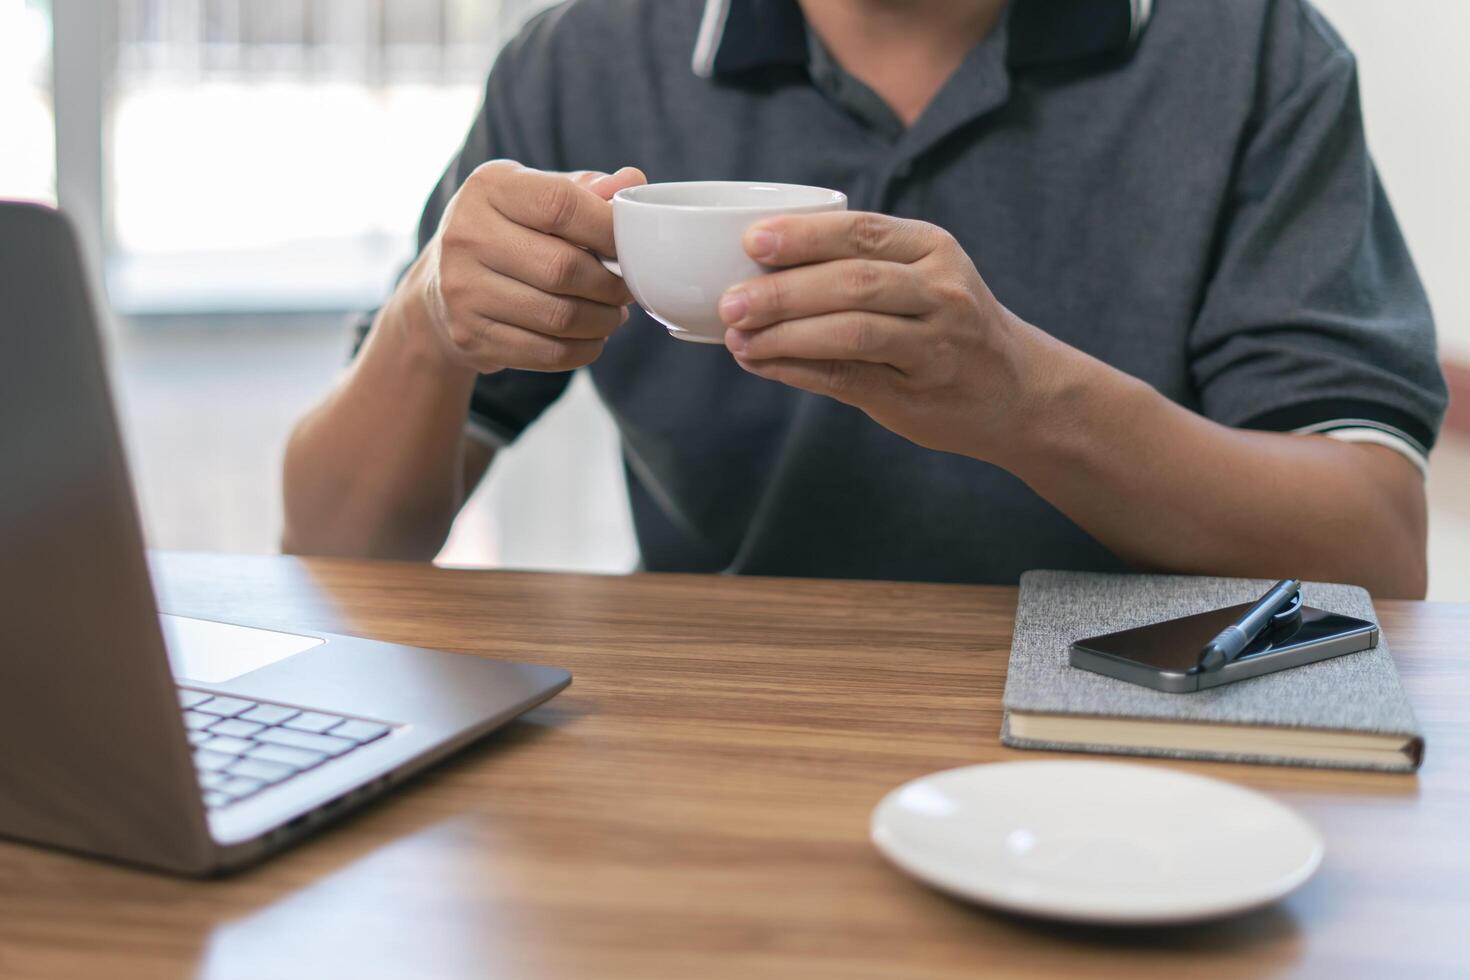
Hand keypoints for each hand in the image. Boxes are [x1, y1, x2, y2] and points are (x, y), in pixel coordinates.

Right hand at [395, 161, 645, 375]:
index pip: (560, 205)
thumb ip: (584, 189)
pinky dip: (584, 349)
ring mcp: (462, 289)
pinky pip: (547, 353)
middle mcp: (466, 235)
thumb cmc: (508, 232)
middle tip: (627, 288)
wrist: (440, 287)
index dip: (608, 229)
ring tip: (614, 314)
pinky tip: (592, 336)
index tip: (630, 246)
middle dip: (611, 284)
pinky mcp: (470, 336)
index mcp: (488, 187)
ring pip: (559, 317)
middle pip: (563, 268)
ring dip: (603, 321)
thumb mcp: (535, 196)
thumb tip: (632, 181)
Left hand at [718, 212, 1057, 462]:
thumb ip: (862, 264)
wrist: (1019, 390)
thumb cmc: (950, 325)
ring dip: (785, 334)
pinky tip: (761, 364)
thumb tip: (759, 264)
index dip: (804, 235)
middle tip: (730, 300)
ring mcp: (934, 346)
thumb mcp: (925, 275)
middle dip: (783, 291)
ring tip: (738, 337)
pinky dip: (797, 370)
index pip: (862, 232)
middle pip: (852, 282)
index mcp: (933, 249)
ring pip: (851, 332)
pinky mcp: (917, 394)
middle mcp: (940, 293)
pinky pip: (848, 378)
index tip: (752, 241)